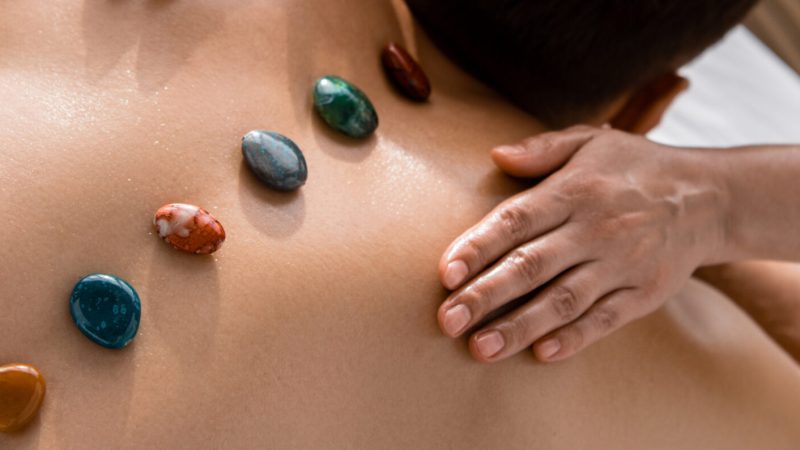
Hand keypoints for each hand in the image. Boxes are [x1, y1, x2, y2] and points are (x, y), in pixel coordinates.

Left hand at [437, 126, 727, 362]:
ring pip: (562, 301)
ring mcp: (620, 265)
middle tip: (448, 320)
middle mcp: (595, 230)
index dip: (479, 245)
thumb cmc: (636, 168)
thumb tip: (496, 155)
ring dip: (520, 326)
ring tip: (481, 348)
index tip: (446, 272)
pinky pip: (604, 320)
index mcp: (574, 191)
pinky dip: (574, 338)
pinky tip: (540, 354)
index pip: (517, 220)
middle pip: (531, 266)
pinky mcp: (642, 293)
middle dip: (486, 295)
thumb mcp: (591, 142)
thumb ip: (542, 149)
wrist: (709, 198)